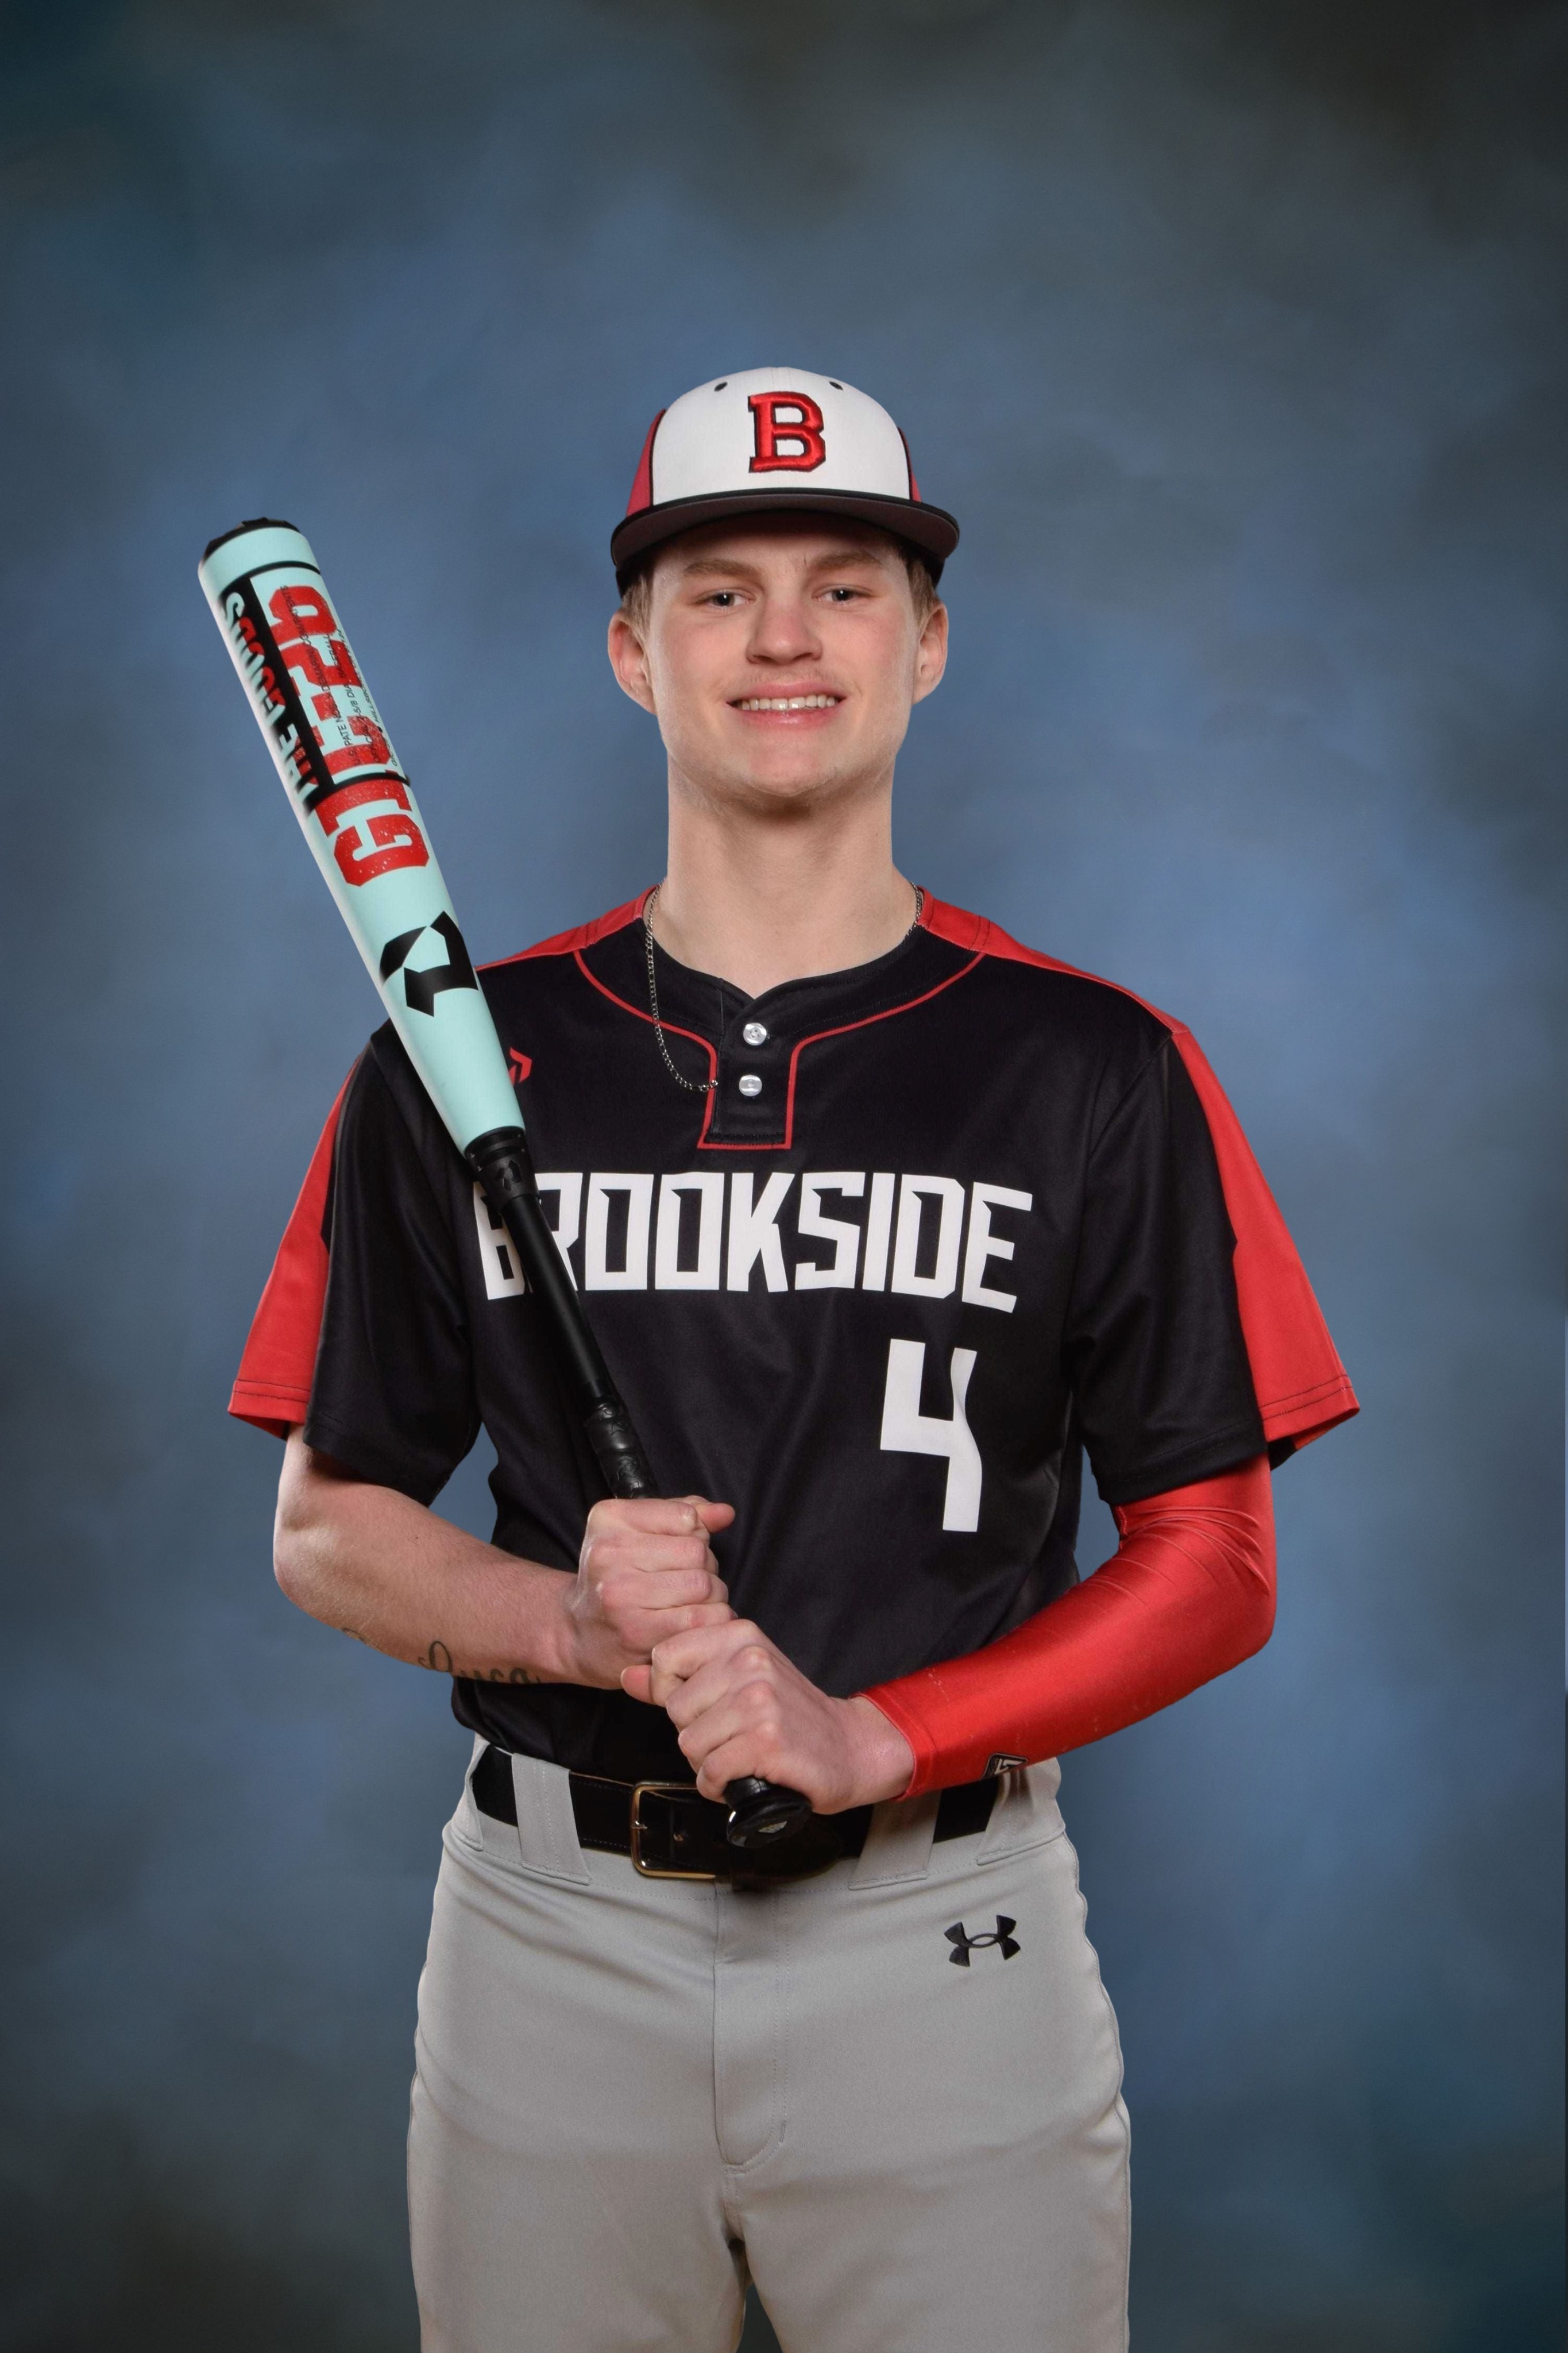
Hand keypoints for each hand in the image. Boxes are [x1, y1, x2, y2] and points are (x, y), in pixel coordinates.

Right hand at [556, 1496, 733, 1688]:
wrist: (577, 1633)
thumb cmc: (617, 1577)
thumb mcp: (639, 1532)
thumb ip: (685, 1514)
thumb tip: (725, 1513)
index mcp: (609, 1518)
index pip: (687, 1517)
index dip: (695, 1536)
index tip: (678, 1552)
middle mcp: (608, 1553)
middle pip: (698, 1552)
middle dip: (705, 1568)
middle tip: (686, 1583)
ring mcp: (619, 1594)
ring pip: (704, 1586)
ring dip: (711, 1598)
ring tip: (690, 1604)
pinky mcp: (636, 1632)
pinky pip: (701, 1620)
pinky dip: (709, 1622)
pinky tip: (692, 1625)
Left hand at [621, 1620, 914, 1812]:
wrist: (849, 1748)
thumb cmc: (790, 1716)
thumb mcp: (735, 1680)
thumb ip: (679, 1678)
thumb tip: (628, 1676)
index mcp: (739, 1635)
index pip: (664, 1658)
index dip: (673, 1692)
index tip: (706, 1704)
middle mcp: (750, 1660)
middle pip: (675, 1708)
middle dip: (696, 1732)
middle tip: (733, 1735)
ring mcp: (759, 1699)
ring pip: (689, 1743)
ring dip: (709, 1762)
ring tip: (741, 1754)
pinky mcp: (765, 1740)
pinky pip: (710, 1772)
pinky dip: (720, 1785)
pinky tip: (744, 1776)